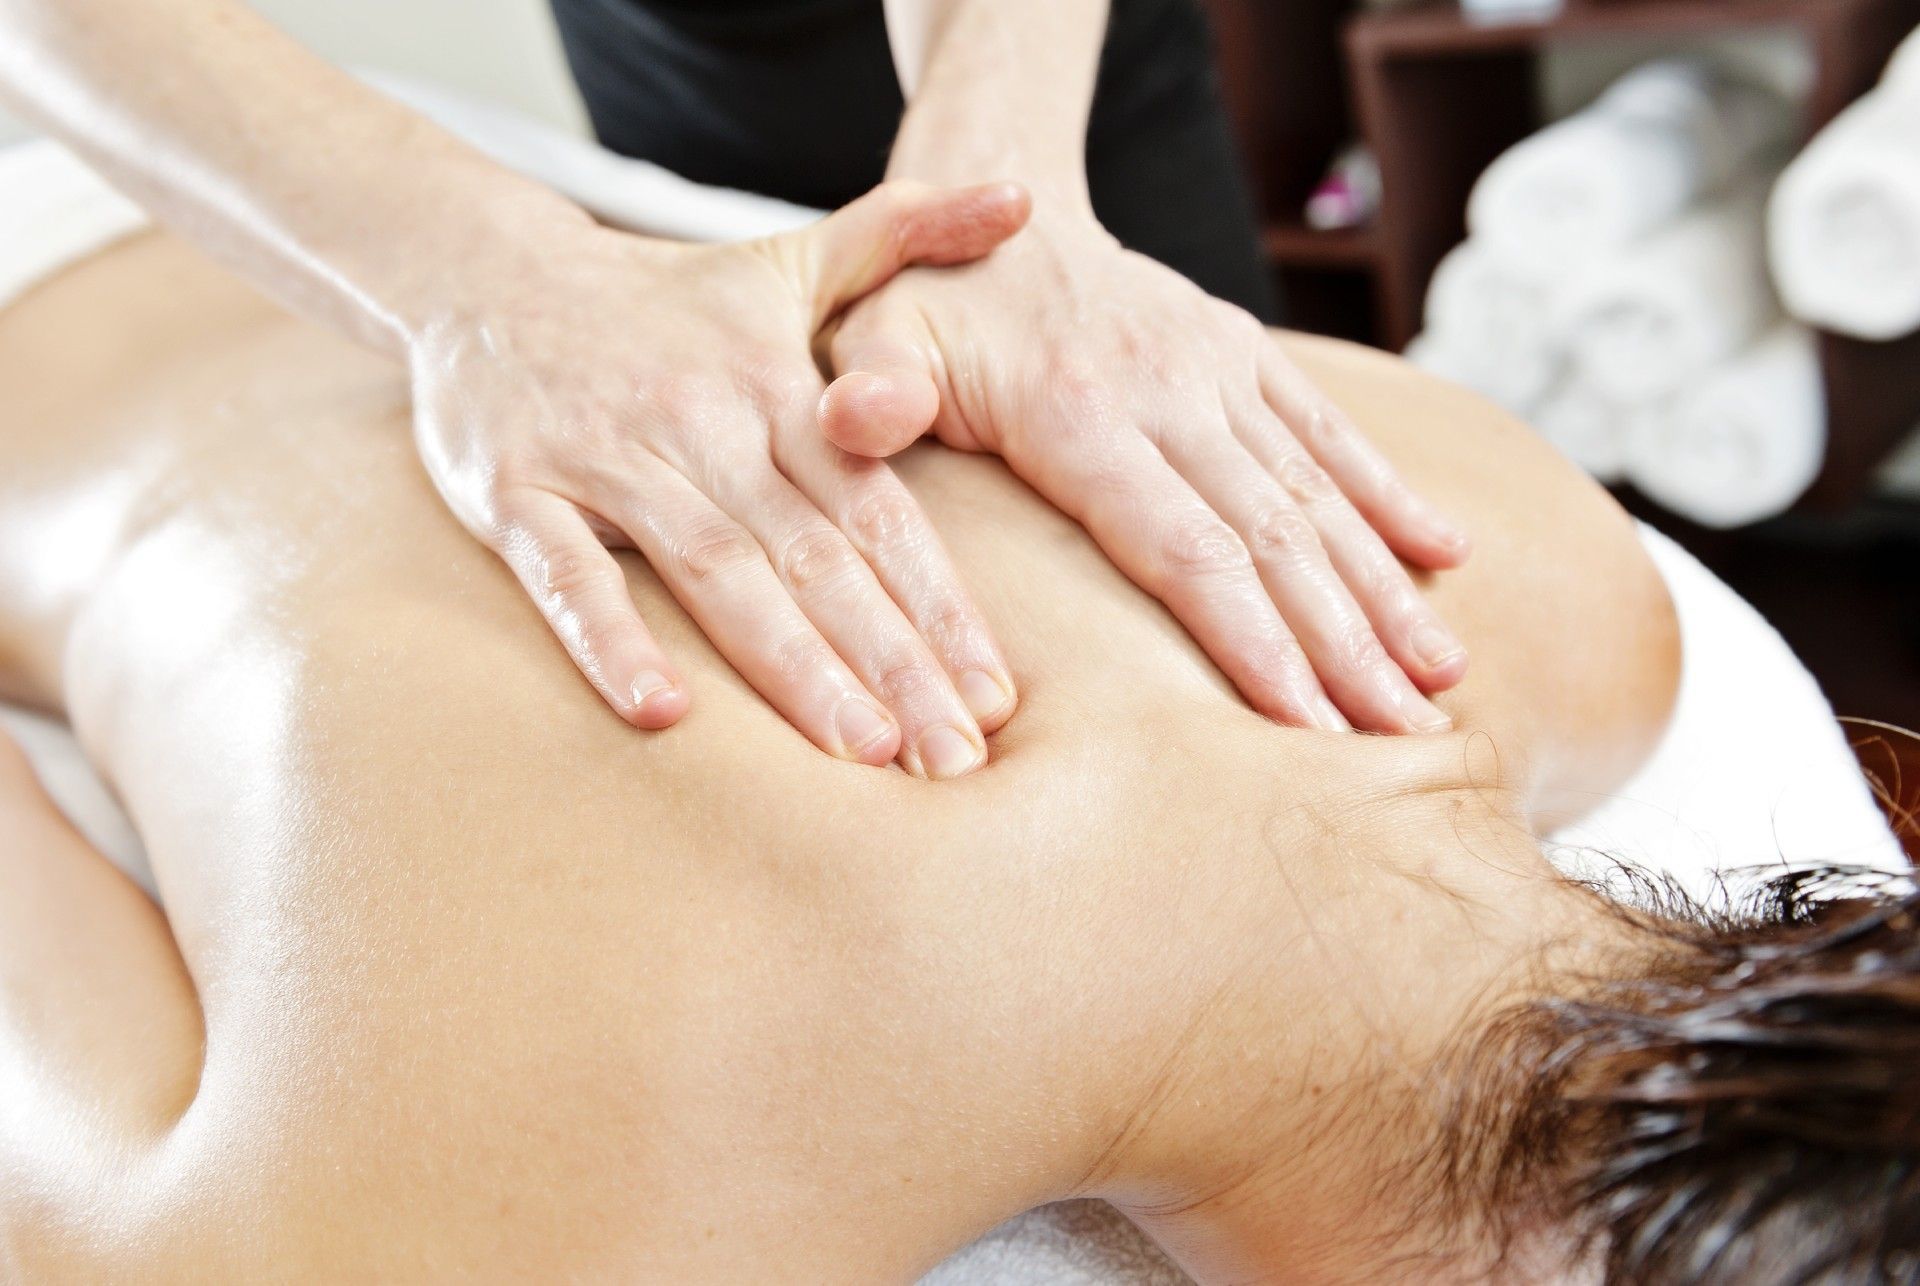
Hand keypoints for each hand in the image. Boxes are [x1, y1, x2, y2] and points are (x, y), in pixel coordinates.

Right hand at [409, 181, 1031, 776]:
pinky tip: (664, 714)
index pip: (878, 511)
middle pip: (815, 557)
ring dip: (792, 667)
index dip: (940, 604)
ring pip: (715, 572)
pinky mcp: (514, 492)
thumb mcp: (791, 255)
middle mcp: (705, 424)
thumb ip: (907, 232)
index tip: (997, 695)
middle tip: (957, 759)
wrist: (487, 271)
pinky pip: (567, 575)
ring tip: (864, 751)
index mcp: (780, 390)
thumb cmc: (667, 299)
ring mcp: (608, 459)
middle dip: (893, 662)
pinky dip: (610, 640)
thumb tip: (1020, 194)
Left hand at [819, 210, 1471, 733]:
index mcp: (1080, 413)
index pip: (1187, 552)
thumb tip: (857, 421)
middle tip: (1406, 745)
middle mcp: (1171, 389)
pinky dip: (1390, 494)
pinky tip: (1449, 559)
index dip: (1256, 646)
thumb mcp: (866, 335)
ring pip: (1318, 495)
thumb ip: (869, 391)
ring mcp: (1218, 368)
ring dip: (1384, 592)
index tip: (1313, 734)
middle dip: (1347, 649)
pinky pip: (1329, 428)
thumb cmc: (918, 297)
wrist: (996, 187)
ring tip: (1442, 684)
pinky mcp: (1245, 354)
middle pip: (1275, 541)